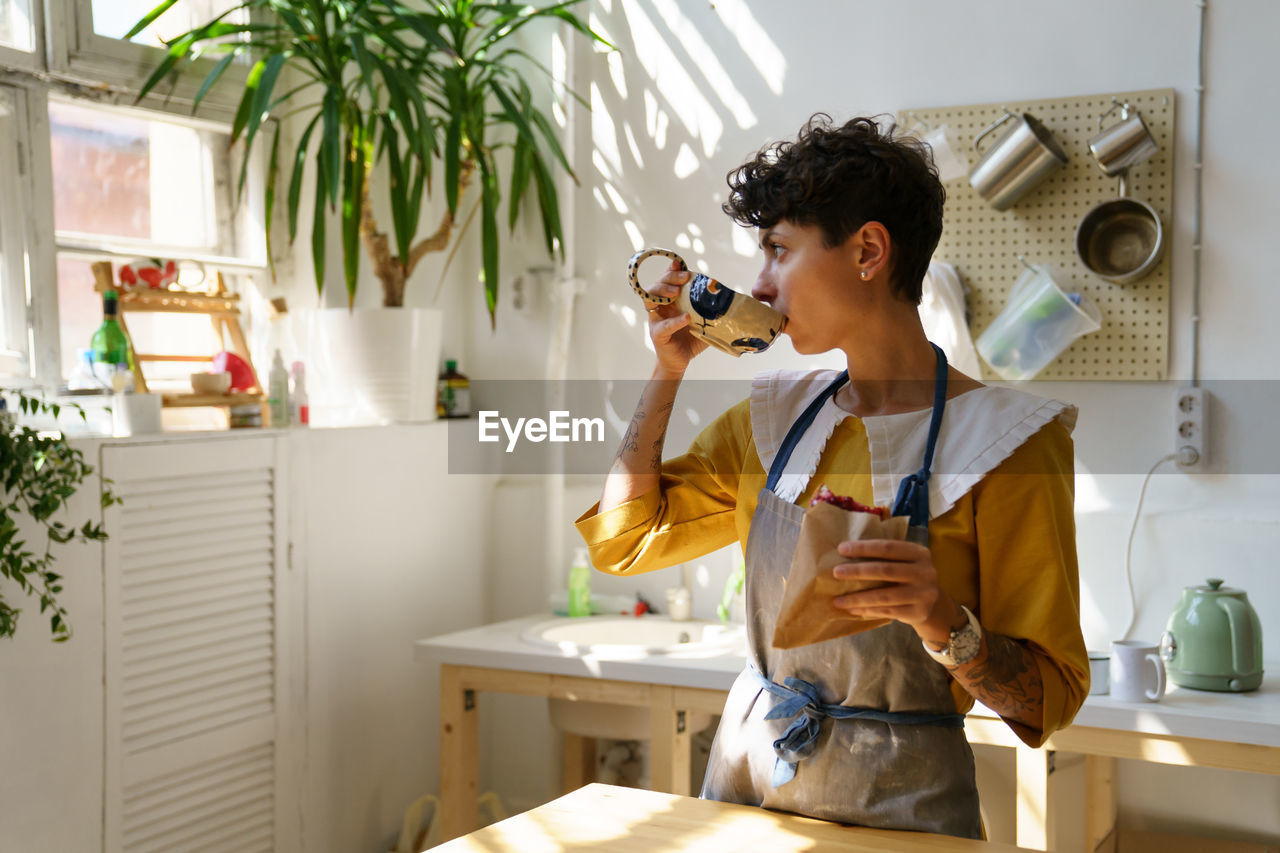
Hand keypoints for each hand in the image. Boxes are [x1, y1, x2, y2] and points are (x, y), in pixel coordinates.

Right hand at [646, 260, 707, 374]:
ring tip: (676, 293)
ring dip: (662, 292)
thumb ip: (711, 307)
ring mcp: (656, 320)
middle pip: (657, 285)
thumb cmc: (690, 338)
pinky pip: (663, 326)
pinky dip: (675, 321)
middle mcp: (660, 307)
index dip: (671, 270)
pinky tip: (686, 318)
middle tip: (683, 277)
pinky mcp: (657, 334)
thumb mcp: (703, 319)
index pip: (667, 280)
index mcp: (670, 300)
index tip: (680, 264)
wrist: (681, 361)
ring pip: (650, 299)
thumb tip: (732, 296)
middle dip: (669, 277)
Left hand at [830, 539, 964, 645]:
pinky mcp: (918, 612)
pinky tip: (852, 609)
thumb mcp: (904, 562)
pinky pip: (887, 611)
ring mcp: (924, 594)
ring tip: (838, 600)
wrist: (932, 604)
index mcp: (919, 553)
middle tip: (836, 573)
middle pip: (885, 570)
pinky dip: (867, 610)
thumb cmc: (907, 577)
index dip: (864, 548)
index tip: (841, 549)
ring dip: (858, 597)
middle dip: (857, 571)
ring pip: (884, 595)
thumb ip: (883, 557)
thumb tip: (845, 553)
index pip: (888, 547)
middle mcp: (925, 572)